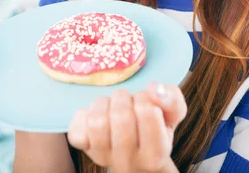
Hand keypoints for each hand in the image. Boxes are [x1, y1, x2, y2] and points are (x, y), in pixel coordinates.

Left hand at [67, 83, 185, 172]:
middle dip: (124, 98)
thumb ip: (172, 99)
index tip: (145, 102)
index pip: (147, 112)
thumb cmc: (156, 129)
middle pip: (120, 116)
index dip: (145, 98)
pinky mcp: (83, 149)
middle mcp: (128, 161)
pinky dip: (84, 115)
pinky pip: (76, 130)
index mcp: (155, 153)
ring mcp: (102, 157)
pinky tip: (97, 115)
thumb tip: (153, 88)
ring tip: (112, 105)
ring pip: (96, 121)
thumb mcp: (173, 115)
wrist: (136, 157)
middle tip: (128, 101)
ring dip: (104, 103)